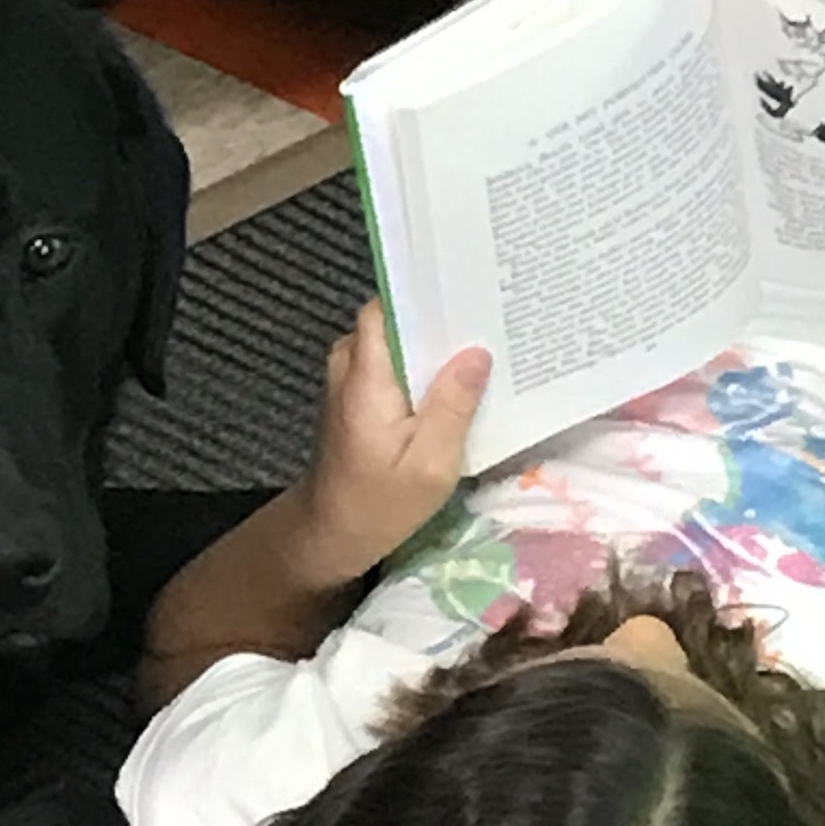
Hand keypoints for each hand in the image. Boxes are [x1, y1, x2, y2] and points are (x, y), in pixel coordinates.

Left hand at [298, 300, 492, 583]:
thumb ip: (453, 406)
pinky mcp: (359, 394)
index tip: (471, 291)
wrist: (331, 534)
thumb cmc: (379, 505)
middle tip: (493, 320)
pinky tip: (461, 381)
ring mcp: (351, 379)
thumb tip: (478, 353)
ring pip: (398, 342)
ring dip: (436, 347)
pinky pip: (395, 364)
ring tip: (486, 347)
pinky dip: (424, 369)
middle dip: (441, 320)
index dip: (427, 295)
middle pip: (398, 320)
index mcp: (365, 376)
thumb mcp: (429, 464)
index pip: (389, 307)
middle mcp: (351, 365)